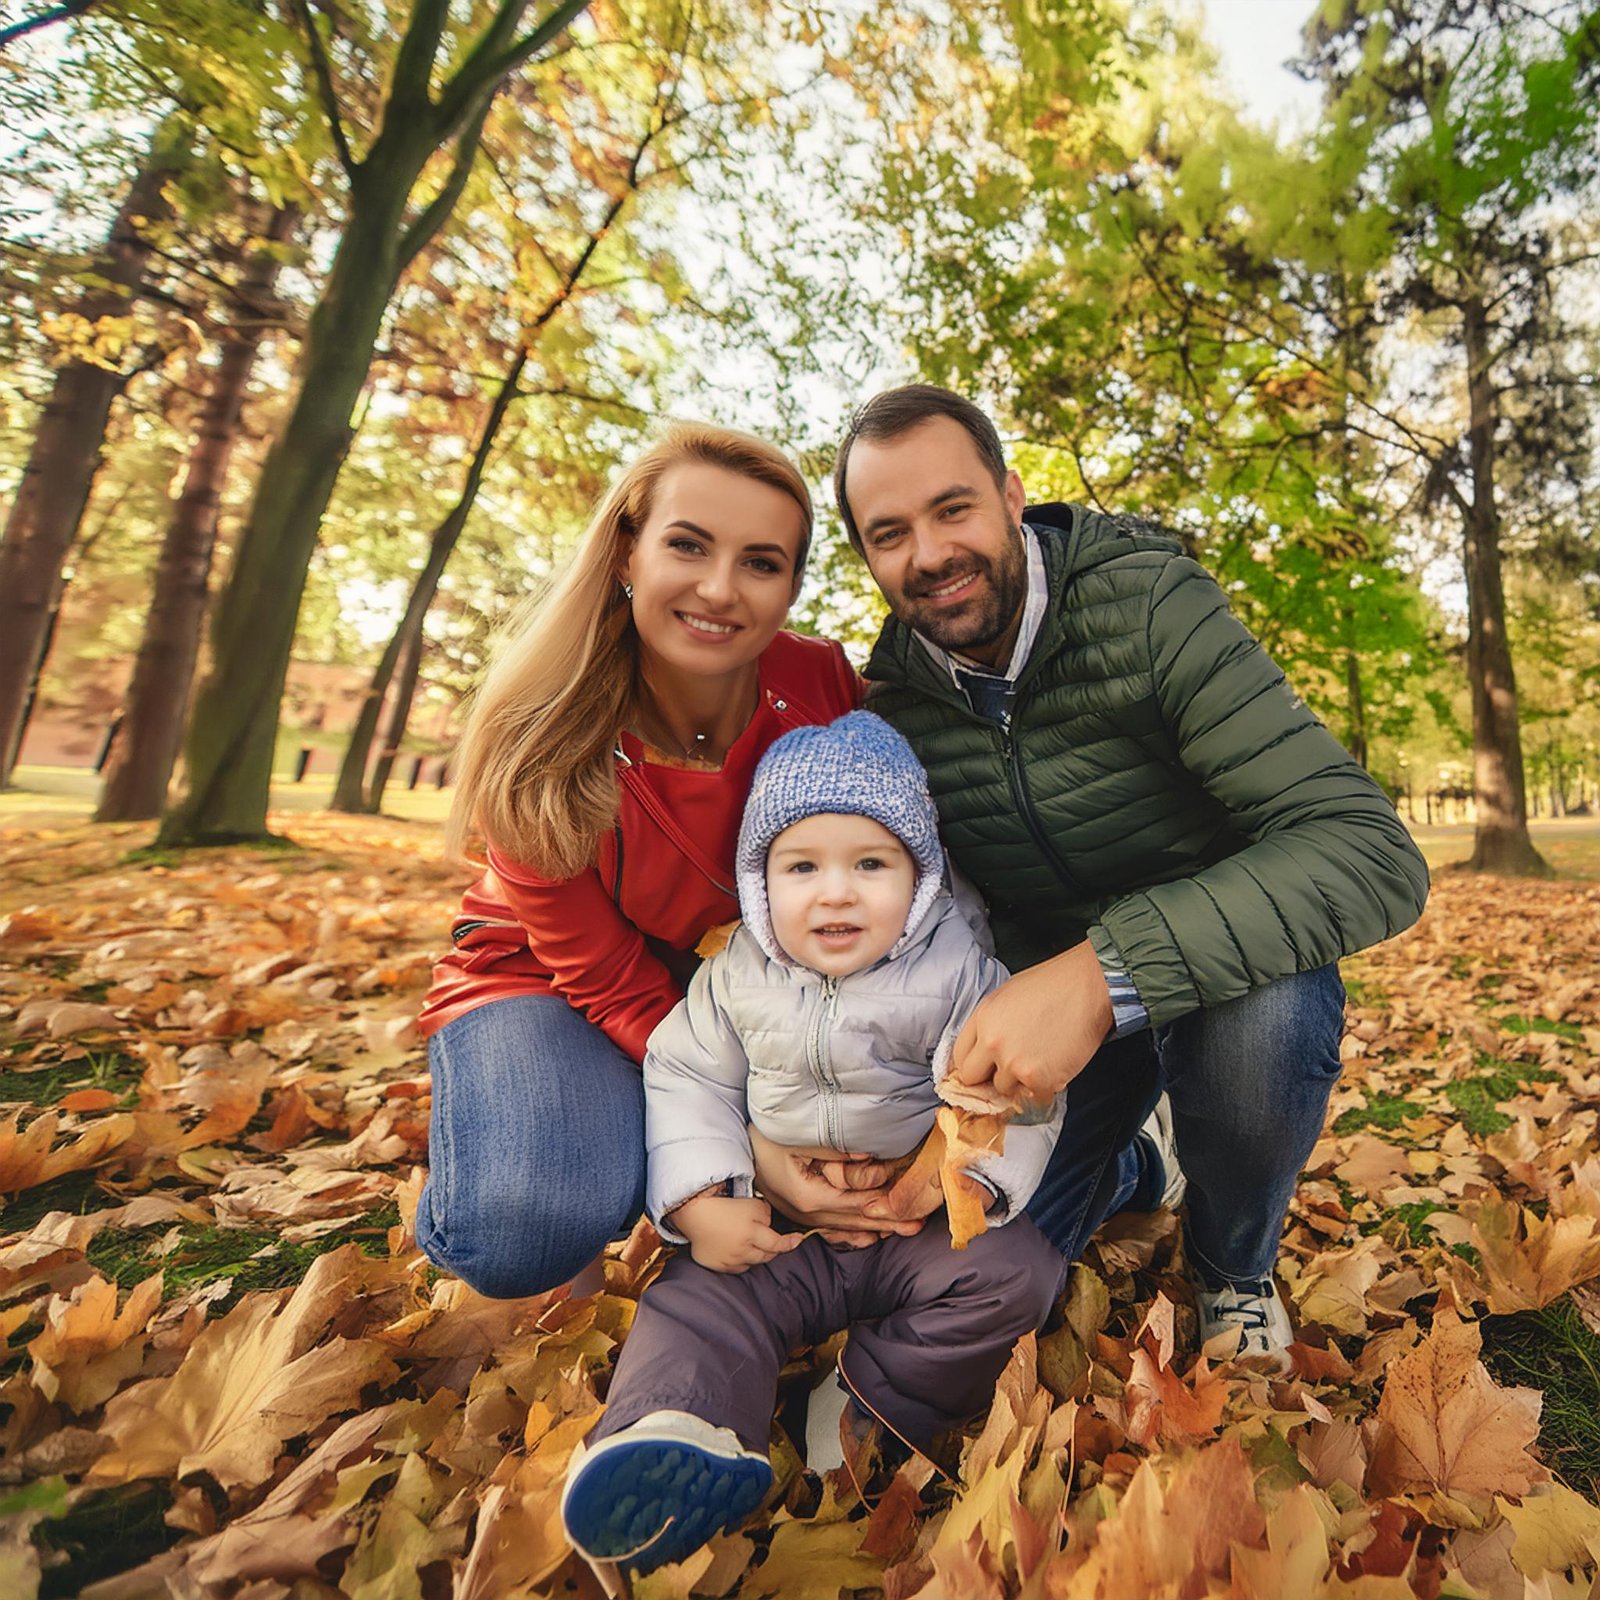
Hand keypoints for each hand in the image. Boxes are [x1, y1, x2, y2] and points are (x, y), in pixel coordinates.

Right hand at [668, 1193, 803, 1273]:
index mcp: (751, 1233)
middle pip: (766, 1255)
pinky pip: (735, 1268)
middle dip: (773, 1248)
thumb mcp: (750, 1203)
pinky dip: (740, 1261)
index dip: (789, 1243)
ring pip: (751, 1263)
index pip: (777, 1243)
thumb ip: (765, 1214)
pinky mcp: (715, 1265)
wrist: (692, 1213)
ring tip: (752, 1243)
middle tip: (773, 1240)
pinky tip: (737, 1251)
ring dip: (756, 1255)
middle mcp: (742, 1250)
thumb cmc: (722, 1205)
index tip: (798, 1241)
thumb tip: (769, 1223)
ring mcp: (728, 1260)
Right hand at [749, 1125, 921, 1245]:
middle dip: (887, 1222)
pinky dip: (852, 1233)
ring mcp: (802, 1215)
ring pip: (845, 1225)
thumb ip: (833, 1150)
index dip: (883, 1206)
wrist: (739, 1148)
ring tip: (903, 1231)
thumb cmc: (766, 1139)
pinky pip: (830, 1227)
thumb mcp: (799, 1140)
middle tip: (918, 1226)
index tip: (909, 1208)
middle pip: (854, 1219)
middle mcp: (806, 1212)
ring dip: (875, 1228)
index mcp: (809, 1196)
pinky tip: (869, 1238)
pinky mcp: (800, 1211)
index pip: (855, 1204)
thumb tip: (867, 1156)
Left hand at [948, 940, 1112, 1107]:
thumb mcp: (1005, 996)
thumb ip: (989, 1025)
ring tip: (1039, 1059)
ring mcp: (1016, 1064)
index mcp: (982, 1020)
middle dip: (987, 1077)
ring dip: (1019, 1081)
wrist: (1087, 988)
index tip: (981, 1068)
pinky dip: (1043, 1089)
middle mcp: (993, 1044)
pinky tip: (1053, 1067)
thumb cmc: (1052, 985)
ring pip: (1004, 1090)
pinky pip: (1033, 1098)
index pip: (959, 1057)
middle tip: (1007, 1069)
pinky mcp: (1040, 1080)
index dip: (973, 1063)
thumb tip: (981, 1050)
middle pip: (973, 1079)